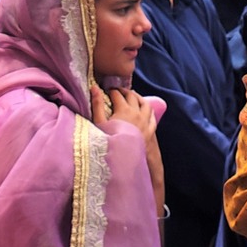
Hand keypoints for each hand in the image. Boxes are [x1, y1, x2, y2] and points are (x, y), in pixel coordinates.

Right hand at [99, 87, 165, 215]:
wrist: (123, 159)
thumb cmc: (108, 140)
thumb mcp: (99, 122)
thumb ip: (97, 104)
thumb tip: (94, 87)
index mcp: (123, 109)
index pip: (117, 94)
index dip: (111, 90)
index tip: (106, 90)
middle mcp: (136, 113)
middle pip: (131, 96)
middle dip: (124, 91)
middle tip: (118, 91)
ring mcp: (145, 121)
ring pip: (145, 103)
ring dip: (138, 98)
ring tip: (132, 97)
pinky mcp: (150, 130)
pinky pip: (152, 116)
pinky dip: (148, 110)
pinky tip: (145, 110)